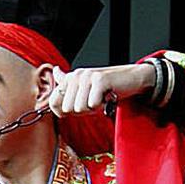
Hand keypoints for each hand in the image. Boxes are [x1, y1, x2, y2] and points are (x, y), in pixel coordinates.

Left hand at [40, 63, 155, 116]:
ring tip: (101, 98)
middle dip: (82, 111)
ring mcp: (88, 76)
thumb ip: (68, 82)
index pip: (53, 102)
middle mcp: (76, 75)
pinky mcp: (100, 80)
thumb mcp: (85, 86)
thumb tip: (55, 71)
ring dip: (93, 108)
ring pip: (79, 108)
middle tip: (94, 101)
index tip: (78, 107)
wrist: (131, 79)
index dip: (64, 112)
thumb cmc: (107, 87)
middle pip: (67, 108)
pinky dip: (102, 105)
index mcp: (70, 78)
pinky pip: (92, 104)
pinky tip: (107, 97)